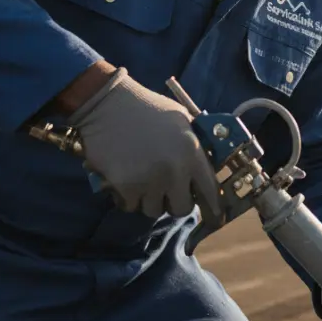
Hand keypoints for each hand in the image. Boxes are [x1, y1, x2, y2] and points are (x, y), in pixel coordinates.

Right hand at [68, 66, 222, 223]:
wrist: (107, 104)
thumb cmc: (146, 108)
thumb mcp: (181, 120)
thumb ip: (194, 146)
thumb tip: (202, 170)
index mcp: (192, 152)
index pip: (210, 190)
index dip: (213, 206)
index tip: (214, 216)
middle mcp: (174, 171)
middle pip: (182, 208)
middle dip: (174, 202)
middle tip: (166, 191)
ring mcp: (149, 181)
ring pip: (154, 209)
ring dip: (149, 200)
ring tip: (142, 180)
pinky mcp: (126, 188)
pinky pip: (131, 206)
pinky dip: (128, 198)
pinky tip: (124, 179)